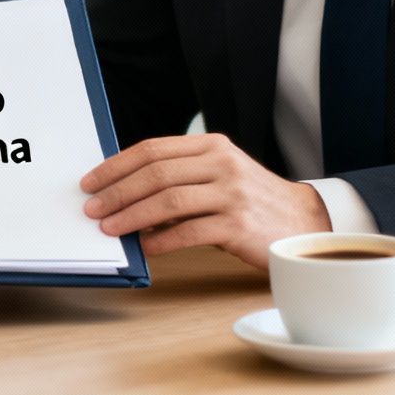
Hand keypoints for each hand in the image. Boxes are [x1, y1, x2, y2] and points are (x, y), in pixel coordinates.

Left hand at [79, 134, 330, 267]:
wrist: (302, 222)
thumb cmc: (250, 201)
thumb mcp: (219, 175)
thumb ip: (180, 176)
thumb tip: (124, 192)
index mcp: (211, 146)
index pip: (153, 149)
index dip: (117, 165)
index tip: (91, 181)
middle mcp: (222, 164)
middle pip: (156, 174)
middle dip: (117, 192)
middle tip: (92, 208)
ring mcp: (232, 194)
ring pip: (168, 201)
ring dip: (131, 216)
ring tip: (109, 228)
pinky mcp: (239, 226)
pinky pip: (188, 232)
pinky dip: (160, 241)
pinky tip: (144, 248)